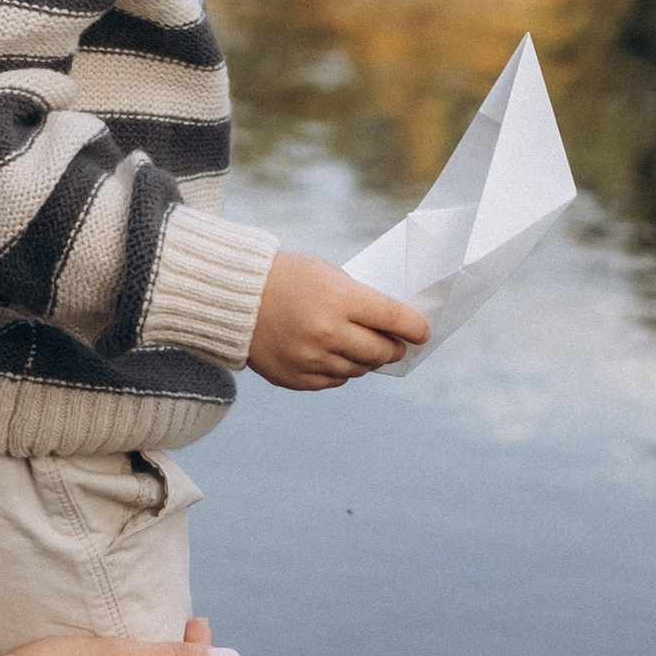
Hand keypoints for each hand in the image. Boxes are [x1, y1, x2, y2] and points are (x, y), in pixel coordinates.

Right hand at [247, 246, 426, 389]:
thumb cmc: (286, 278)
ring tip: (359, 346)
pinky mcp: (296, 378)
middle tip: (395, 345)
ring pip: (359, 369)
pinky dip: (340, 369)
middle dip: (394, 348)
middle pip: (381, 352)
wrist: (233, 296)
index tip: (422, 333)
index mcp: (339, 300)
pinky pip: (335, 381)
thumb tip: (391, 328)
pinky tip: (332, 354)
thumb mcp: (327, 275)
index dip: (415, 328)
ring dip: (366, 359)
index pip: (395, 320)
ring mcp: (310, 359)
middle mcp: (327, 332)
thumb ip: (360, 301)